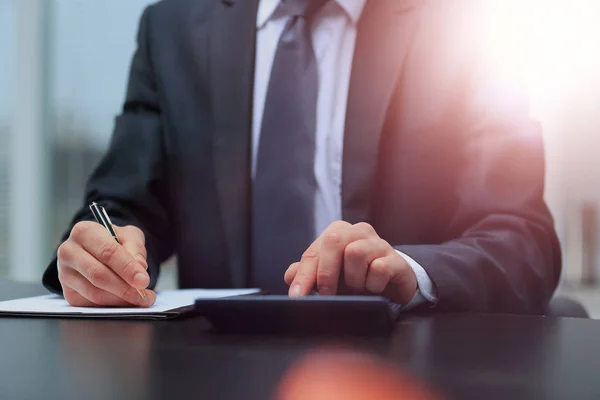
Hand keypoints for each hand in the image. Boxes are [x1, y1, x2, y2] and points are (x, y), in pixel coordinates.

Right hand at [57, 221, 155, 306]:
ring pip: (95, 293)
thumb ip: (136, 247)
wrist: (96, 250)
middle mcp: (69, 252)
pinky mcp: (69, 292)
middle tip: (144, 295)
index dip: (127, 268)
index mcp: (84, 232)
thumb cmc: (113, 241)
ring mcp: (65, 274)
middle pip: (99, 275)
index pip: (107, 252)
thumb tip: (140, 267)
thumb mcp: (129, 235)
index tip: (143, 280)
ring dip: (121, 300)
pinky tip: (127, 302)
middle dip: (125, 288)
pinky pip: (92, 304)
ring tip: (141, 299)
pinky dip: (113, 305)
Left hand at [284, 221, 416, 303]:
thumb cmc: (357, 277)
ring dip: (353, 279)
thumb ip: (308, 273)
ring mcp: (378, 243)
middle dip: (326, 273)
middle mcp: (357, 231)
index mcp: (338, 232)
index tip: (297, 296)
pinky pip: (379, 268)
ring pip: (355, 253)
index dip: (304, 275)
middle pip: (333, 240)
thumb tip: (289, 276)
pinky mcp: (396, 258)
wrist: (393, 284)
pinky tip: (374, 289)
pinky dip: (372, 284)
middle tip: (327, 295)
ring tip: (358, 289)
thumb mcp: (331, 276)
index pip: (313, 252)